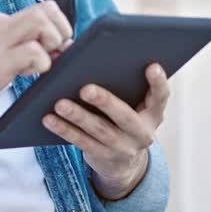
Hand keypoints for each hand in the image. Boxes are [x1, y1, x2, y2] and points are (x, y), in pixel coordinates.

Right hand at [0, 0, 73, 136]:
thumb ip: (18, 49)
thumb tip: (56, 49)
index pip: (42, 8)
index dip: (59, 26)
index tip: (56, 50)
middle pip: (47, 9)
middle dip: (62, 32)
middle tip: (55, 57)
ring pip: (42, 22)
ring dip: (53, 45)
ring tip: (42, 67)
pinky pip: (33, 52)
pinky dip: (42, 64)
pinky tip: (29, 77)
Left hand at [42, 62, 169, 200]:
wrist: (122, 162)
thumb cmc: (120, 115)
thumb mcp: (128, 101)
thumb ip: (114, 77)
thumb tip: (72, 49)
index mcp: (153, 113)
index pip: (161, 96)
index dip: (159, 82)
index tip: (151, 65)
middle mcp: (142, 132)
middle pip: (125, 116)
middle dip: (105, 102)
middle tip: (85, 88)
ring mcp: (124, 147)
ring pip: (100, 131)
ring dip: (78, 116)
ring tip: (59, 103)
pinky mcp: (104, 157)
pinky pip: (83, 143)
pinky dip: (65, 130)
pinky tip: (49, 119)